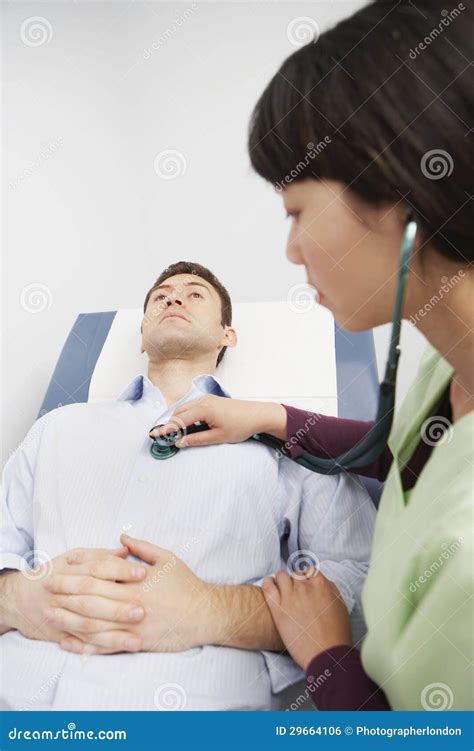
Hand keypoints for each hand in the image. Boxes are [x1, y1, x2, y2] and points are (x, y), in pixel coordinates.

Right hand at [3, 546, 143, 648]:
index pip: (98, 568)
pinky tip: (117, 650)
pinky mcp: (59, 634)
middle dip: (118, 607)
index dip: (120, 570)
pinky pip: (81, 643)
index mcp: (71, 570)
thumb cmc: (55, 574)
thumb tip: (126, 550)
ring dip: (112, 634)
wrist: (20, 598)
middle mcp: (65, 593)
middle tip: (142, 610)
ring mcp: (61, 615)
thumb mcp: (73, 558)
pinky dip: (99, 648)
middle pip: (93, 599)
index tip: (142, 573)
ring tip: (136, 640)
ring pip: (88, 625)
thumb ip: (100, 555)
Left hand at [59, 535, 212, 654]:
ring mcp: (132, 626)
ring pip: (93, 624)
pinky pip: (104, 647)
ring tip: (50, 613)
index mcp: (138, 581)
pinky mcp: (135, 643)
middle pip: (92, 597)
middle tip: (48, 586)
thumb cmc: (187, 584)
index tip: (65, 563)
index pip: (102, 572)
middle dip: (67, 591)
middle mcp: (132, 603)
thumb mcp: (168, 558)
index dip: (81, 567)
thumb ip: (142, 548)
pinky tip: (68, 642)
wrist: (205, 615)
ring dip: (69, 618)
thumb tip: (121, 538)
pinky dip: (84, 645)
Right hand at [149, 394, 286, 447]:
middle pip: (179, 412)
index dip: (165, 429)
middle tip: (161, 436)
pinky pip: (192, 406)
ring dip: (177, 419)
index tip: (154, 435)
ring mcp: (207, 398)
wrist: (258, 414)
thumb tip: (180, 442)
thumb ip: (197, 439)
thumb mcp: (218, 437)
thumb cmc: (241, 425)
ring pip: (185, 408)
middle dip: (169, 424)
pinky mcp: (211, 400)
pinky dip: (185, 414)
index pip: (179, 420)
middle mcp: (203, 401)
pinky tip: (186, 424)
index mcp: (203, 409)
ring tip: (171, 432)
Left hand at [262, 568, 351, 670]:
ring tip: (281, 588)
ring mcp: (290, 597)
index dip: (307, 578)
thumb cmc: (336, 634)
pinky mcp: (278, 609)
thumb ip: (329, 589)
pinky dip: (268, 583)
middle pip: (295, 574)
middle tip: (295, 592)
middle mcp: (305, 587)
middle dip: (295, 581)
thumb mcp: (340, 605)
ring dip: (282, 580)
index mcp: (321, 584)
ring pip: (281, 576)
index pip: (310, 571)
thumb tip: (321, 583)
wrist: (326, 654)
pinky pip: (268, 587)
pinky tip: (269, 585)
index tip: (305, 584)